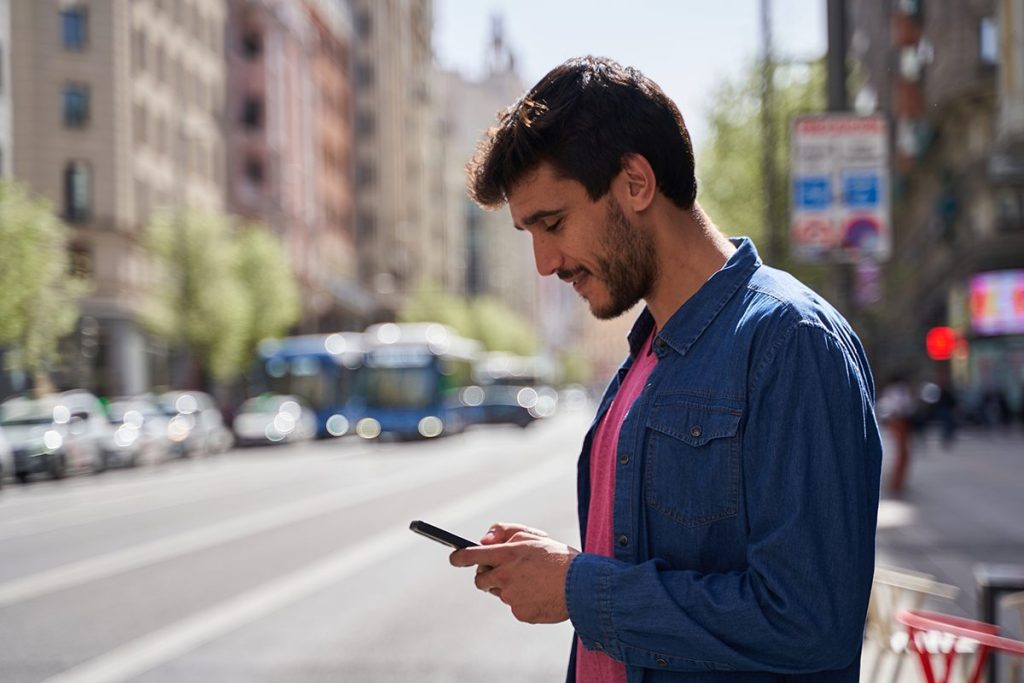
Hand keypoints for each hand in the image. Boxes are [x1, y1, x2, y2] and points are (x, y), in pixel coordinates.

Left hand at [450, 524, 578, 623]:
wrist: (583, 585)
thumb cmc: (558, 557)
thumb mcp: (533, 535)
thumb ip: (504, 533)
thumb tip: (483, 540)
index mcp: (506, 555)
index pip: (471, 555)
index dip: (459, 557)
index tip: (454, 558)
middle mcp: (504, 577)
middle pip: (481, 580)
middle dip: (488, 576)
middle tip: (506, 571)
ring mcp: (511, 597)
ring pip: (500, 593)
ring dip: (509, 587)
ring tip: (533, 581)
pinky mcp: (520, 613)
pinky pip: (515, 607)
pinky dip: (523, 601)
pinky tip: (540, 594)